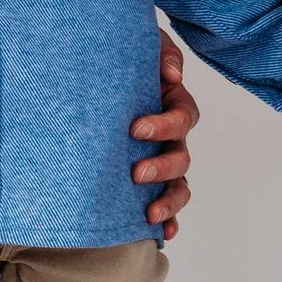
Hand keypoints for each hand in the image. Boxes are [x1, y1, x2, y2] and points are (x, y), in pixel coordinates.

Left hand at [130, 33, 198, 236]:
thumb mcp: (144, 46)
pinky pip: (166, 204)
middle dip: (161, 168)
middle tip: (135, 173)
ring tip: (149, 212)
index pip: (182, 117)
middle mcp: (172, 136)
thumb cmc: (123, 59)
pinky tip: (161, 234)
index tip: (135, 128)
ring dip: (168, 200)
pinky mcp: (150, 179)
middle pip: (181, 157)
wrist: (98, 70)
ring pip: (178, 186)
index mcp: (174, 103)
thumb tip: (171, 73)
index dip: (164, 125)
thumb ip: (161, 53)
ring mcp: (163, 160)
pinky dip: (168, 220)